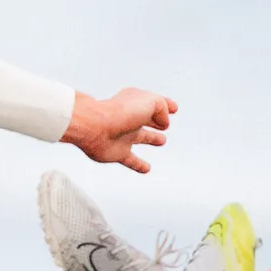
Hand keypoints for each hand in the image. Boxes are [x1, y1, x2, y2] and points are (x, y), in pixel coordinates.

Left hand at [62, 88, 177, 174]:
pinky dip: (139, 165)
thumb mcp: (151, 102)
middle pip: (147, 119)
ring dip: (152, 139)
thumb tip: (164, 123)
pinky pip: (131, 160)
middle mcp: (129, 118)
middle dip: (157, 121)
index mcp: (136, 102)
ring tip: (162, 141)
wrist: (95, 127)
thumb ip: (162, 109)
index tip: (175, 108)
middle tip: (165, 125)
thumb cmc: (121, 112)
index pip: (155, 103)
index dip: (166, 105)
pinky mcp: (117, 152)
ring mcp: (123, 135)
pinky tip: (147, 169)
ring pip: (141, 137)